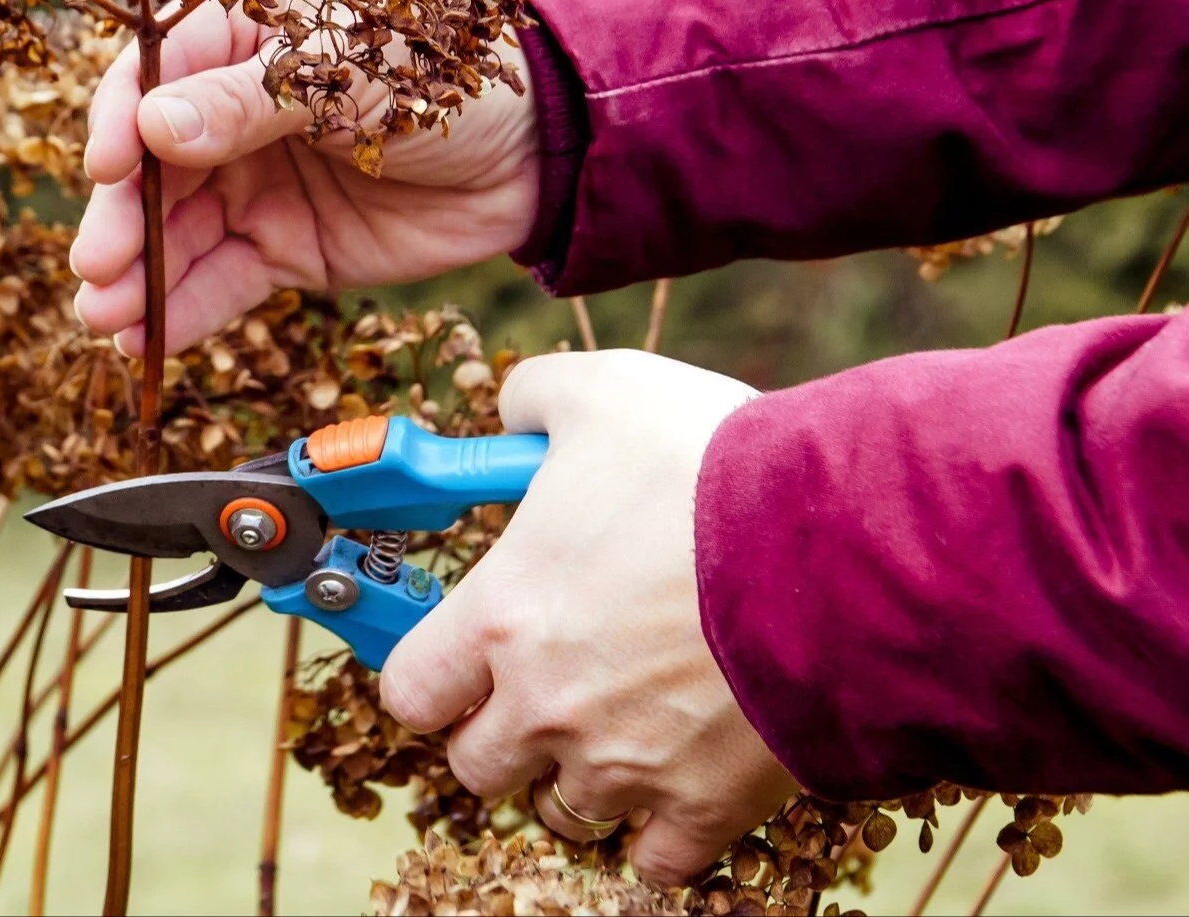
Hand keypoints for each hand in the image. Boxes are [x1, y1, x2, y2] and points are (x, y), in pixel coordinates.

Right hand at [70, 0, 539, 354]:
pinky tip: (144, 339)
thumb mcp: (346, 71)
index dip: (119, 120)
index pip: (153, 74)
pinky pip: (222, 281)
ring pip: (176, 232)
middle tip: (96, 264)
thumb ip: (248, 102)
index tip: (104, 167)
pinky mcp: (285, 248)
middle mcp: (230, 109)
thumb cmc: (444, 71)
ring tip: (104, 317)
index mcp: (240, 33)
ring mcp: (253, 182)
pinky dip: (181, 311)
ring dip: (136, 275)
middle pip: (152, 164)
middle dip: (121, 217)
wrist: (537, 148)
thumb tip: (153, 126)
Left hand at [380, 351, 794, 882]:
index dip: (429, 673)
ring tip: (615, 722)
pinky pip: (657, 862)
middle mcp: (547, 706)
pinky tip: (675, 781)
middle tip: (539, 685)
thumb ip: (534, 399)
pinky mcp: (709, 804)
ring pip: (564, 811)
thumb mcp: (603, 391)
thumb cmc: (712, 467)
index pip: (409, 691)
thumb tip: (512, 410)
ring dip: (577, 775)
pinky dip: (659, 834)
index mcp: (502, 617)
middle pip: (476, 765)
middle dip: (498, 729)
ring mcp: (627, 765)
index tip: (455, 654)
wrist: (843, 547)